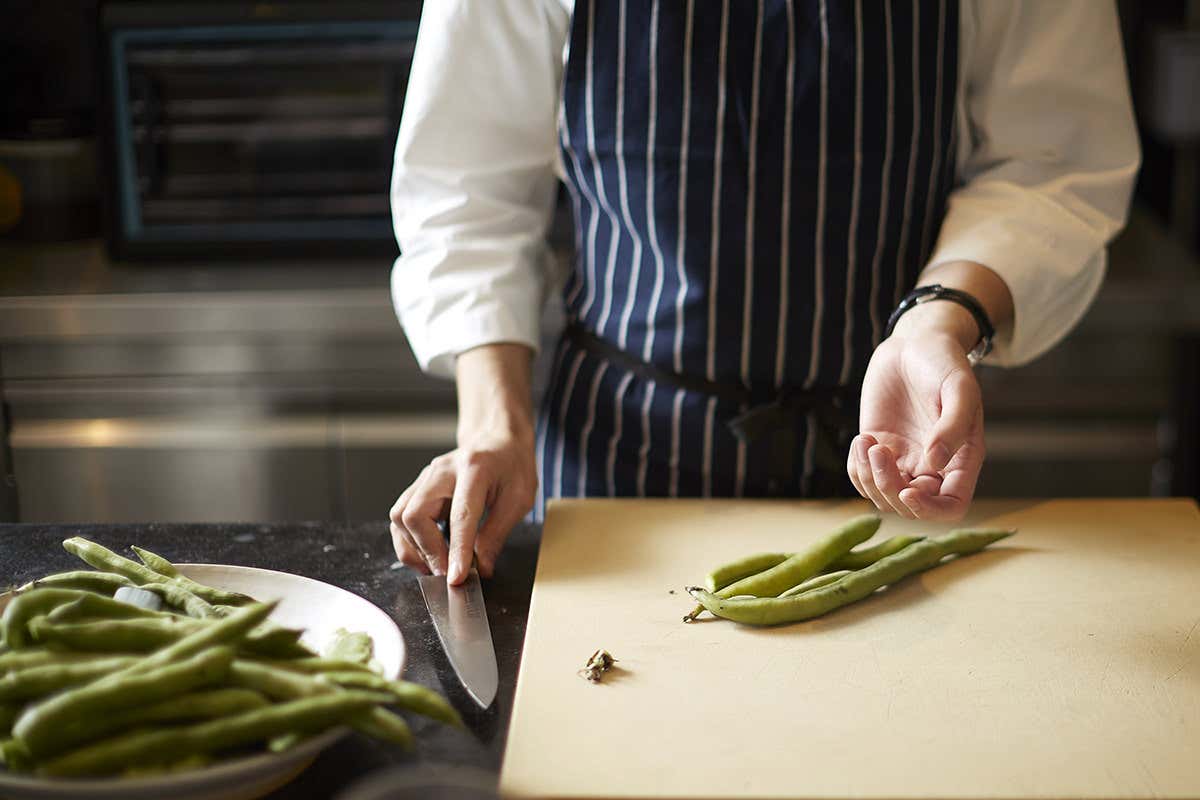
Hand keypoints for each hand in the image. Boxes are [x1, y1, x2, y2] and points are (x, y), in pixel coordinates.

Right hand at [389, 428, 536, 582]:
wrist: (498, 441)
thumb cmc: (511, 466)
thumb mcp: (519, 499)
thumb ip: (497, 534)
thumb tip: (481, 568)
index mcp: (474, 469)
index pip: (460, 515)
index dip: (457, 550)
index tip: (457, 577)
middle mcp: (442, 471)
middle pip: (414, 514)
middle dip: (427, 551)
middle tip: (447, 574)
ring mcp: (425, 478)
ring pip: (400, 517)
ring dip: (414, 548)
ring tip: (437, 566)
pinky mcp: (418, 488)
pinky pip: (401, 518)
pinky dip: (410, 541)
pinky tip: (428, 553)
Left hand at [848, 302, 983, 520]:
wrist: (915, 343)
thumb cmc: (944, 362)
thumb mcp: (957, 389)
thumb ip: (951, 427)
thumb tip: (935, 464)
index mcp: (962, 459)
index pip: (951, 507)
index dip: (929, 510)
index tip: (907, 491)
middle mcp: (934, 466)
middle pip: (911, 508)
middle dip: (889, 488)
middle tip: (878, 450)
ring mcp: (904, 459)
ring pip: (883, 497)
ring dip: (868, 478)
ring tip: (867, 442)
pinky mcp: (879, 449)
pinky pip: (863, 478)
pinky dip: (856, 468)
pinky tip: (862, 438)